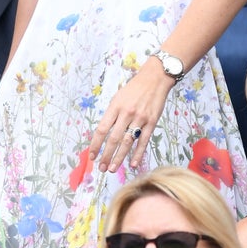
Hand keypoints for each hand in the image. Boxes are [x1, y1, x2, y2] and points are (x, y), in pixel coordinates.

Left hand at [88, 57, 172, 172]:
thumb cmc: (134, 89)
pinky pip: (143, 141)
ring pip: (127, 142)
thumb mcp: (118, 97)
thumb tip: (103, 134)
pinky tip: (133, 163)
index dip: (95, 144)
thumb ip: (112, 114)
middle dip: (106, 155)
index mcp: (115, 106)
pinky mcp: (152, 122)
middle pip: (113, 139)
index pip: (102, 129)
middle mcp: (126, 113)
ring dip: (119, 157)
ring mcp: (140, 118)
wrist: (155, 79)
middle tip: (102, 168)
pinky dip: (138, 153)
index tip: (92, 156)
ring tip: (112, 169)